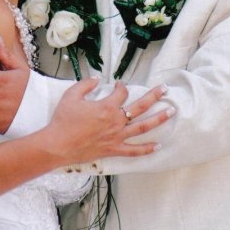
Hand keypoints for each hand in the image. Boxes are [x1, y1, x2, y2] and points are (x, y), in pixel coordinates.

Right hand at [44, 78, 172, 164]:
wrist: (58, 145)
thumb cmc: (63, 121)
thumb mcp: (71, 96)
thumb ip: (86, 84)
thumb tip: (97, 79)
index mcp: (107, 107)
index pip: (122, 93)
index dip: (122, 86)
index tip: (120, 85)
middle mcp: (116, 121)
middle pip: (140, 107)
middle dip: (154, 97)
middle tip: (165, 90)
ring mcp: (117, 137)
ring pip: (143, 127)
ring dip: (159, 119)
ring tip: (171, 112)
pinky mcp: (114, 149)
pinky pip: (134, 150)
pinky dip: (147, 149)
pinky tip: (158, 146)